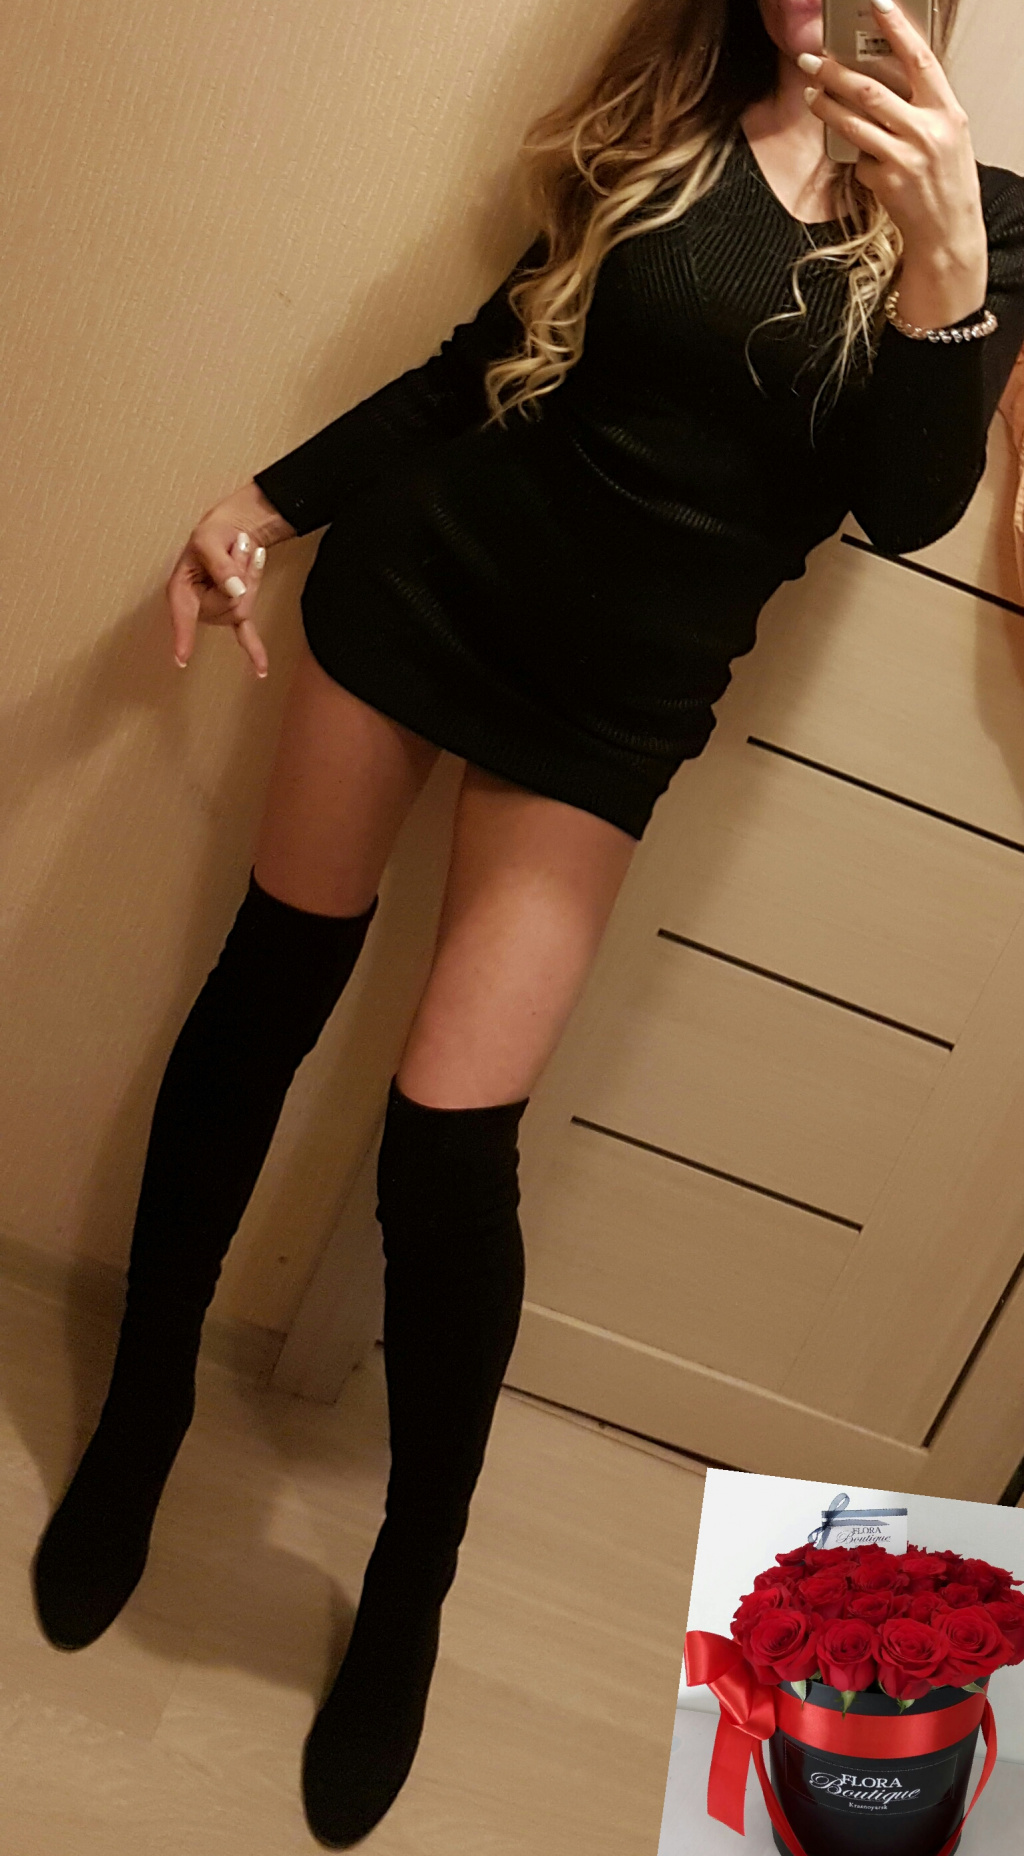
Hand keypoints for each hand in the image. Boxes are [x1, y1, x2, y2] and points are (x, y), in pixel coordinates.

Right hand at [166, 482, 292, 677]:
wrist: (231, 530)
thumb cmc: (212, 534)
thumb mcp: (209, 540)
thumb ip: (220, 565)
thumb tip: (235, 592)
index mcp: (181, 589)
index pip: (183, 613)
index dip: (183, 636)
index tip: (181, 658)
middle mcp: (197, 606)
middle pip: (228, 604)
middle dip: (240, 572)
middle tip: (238, 544)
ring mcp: (217, 613)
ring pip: (244, 607)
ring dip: (251, 576)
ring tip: (243, 552)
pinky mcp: (235, 613)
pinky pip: (246, 635)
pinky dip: (256, 651)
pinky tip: (262, 671)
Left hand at [799, 0, 986, 269]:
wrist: (948, 232)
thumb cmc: (947, 181)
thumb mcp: (948, 134)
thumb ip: (922, 107)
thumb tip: (887, 79)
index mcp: (947, 112)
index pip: (920, 59)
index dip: (897, 29)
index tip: (878, 5)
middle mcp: (927, 131)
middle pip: (870, 90)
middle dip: (835, 71)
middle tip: (812, 59)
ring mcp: (904, 157)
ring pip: (853, 121)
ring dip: (826, 106)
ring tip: (811, 94)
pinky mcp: (885, 181)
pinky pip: (859, 159)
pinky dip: (855, 157)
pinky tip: (859, 160)